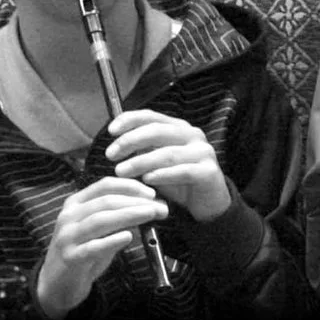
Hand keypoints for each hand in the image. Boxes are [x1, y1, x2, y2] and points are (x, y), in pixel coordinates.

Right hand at [37, 176, 167, 319]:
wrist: (57, 282)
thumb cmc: (82, 253)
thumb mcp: (98, 231)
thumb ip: (117, 218)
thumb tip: (148, 207)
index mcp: (75, 204)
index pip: (104, 186)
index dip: (130, 186)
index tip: (152, 193)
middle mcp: (69, 216)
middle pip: (105, 201)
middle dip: (135, 202)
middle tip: (160, 207)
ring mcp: (68, 237)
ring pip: (100, 220)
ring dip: (128, 215)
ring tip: (150, 215)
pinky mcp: (71, 258)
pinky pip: (92, 247)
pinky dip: (112, 240)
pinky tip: (128, 237)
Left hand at [105, 108, 232, 220]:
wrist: (208, 202)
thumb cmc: (179, 180)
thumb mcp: (156, 162)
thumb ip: (142, 150)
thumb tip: (116, 144)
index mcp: (178, 127)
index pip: (151, 116)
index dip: (129, 120)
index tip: (111, 131)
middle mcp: (192, 135)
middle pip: (157, 131)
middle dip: (130, 141)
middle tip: (111, 155)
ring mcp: (203, 152)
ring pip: (167, 153)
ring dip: (141, 161)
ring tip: (121, 171)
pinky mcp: (209, 172)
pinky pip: (183, 171)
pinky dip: (163, 174)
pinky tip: (148, 179)